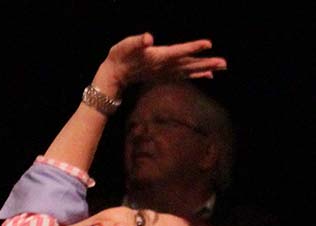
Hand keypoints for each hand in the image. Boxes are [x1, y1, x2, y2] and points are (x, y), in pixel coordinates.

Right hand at [94, 33, 226, 96]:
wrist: (113, 75)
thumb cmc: (119, 58)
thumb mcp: (125, 46)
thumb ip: (137, 42)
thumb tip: (148, 39)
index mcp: (158, 57)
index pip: (178, 51)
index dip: (192, 47)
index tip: (209, 44)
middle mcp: (164, 66)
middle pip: (188, 65)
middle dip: (206, 63)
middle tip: (224, 63)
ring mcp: (165, 72)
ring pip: (188, 71)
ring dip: (205, 69)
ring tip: (221, 68)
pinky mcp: (164, 74)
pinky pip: (184, 75)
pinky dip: (196, 74)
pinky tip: (208, 74)